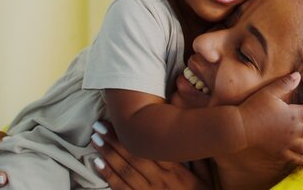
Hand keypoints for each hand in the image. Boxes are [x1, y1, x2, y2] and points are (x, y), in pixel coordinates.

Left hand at [90, 121, 210, 189]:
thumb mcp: (206, 176)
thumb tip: (193, 133)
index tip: (122, 119)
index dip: (134, 133)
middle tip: (100, 125)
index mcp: (176, 169)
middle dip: (115, 140)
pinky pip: (121, 188)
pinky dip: (108, 175)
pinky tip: (97, 163)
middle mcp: (160, 179)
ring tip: (95, 139)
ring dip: (108, 154)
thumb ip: (199, 157)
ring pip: (125, 170)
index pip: (151, 147)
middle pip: (134, 156)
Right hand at [238, 72, 302, 164]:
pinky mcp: (280, 152)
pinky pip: (294, 157)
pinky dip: (301, 159)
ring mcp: (288, 143)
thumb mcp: (269, 92)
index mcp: (293, 114)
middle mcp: (294, 130)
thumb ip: (284, 84)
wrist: (240, 128)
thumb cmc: (254, 108)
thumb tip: (298, 75)